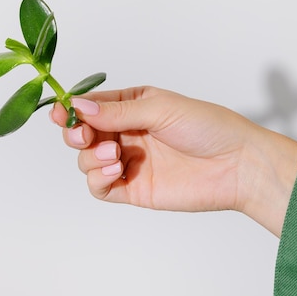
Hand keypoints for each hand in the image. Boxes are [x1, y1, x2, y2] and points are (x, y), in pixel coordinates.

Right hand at [50, 86, 296, 236]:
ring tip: (115, 155)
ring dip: (91, 157)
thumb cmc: (208, 127)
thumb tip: (79, 107)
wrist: (237, 165)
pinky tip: (115, 172)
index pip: (91, 107)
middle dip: (75, 134)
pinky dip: (98, 179)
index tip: (59, 113)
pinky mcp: (133, 189)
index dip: (71, 109)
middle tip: (82, 135)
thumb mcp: (161, 108)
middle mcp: (126, 133)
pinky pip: (99, 187)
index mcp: (132, 107)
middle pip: (82, 134)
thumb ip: (118, 112)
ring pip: (87, 161)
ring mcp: (128, 162)